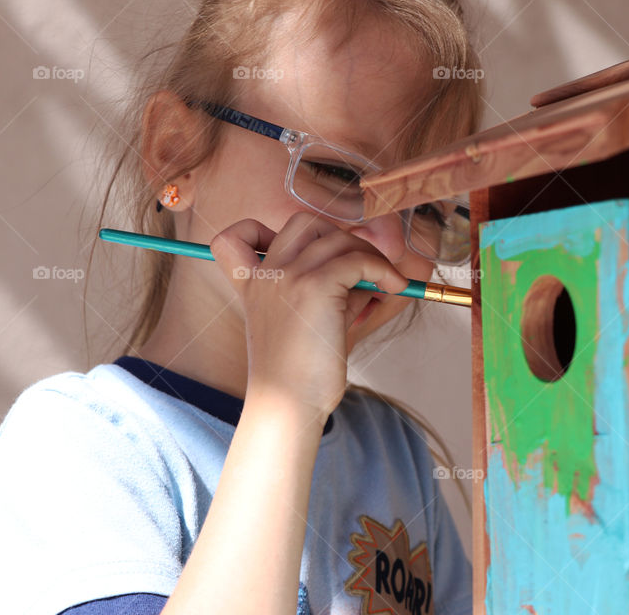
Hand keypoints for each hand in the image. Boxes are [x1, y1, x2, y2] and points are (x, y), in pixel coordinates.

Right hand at [209, 213, 408, 418]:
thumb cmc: (299, 374)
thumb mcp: (306, 322)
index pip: (235, 235)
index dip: (265, 231)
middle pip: (306, 223)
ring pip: (338, 238)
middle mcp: (265, 274)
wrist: (288, 405)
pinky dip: (382, 269)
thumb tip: (368, 270)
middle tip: (363, 268)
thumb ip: (328, 291)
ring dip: (370, 255)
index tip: (306, 254)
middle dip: (342, 237)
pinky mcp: (314, 287)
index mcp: (252, 284)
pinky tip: (393, 287)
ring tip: (385, 282)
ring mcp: (287, 276)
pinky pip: (357, 259)